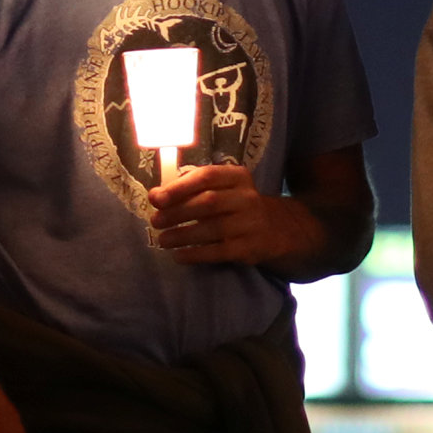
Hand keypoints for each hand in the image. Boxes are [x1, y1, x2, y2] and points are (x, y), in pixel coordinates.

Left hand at [148, 164, 319, 266]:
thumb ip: (192, 188)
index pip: (207, 176)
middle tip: (155, 221)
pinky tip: (179, 255)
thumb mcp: (223, 189)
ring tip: (162, 240)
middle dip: (177, 212)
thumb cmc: (237, 205)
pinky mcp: (249, 248)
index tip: (156, 198)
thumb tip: (155, 196)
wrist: (277, 229)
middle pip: (208, 203)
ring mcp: (250, 224)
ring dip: (182, 235)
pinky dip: (195, 254)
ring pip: (211, 229)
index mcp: (238, 177)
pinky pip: (217, 252)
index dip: (180, 187)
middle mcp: (247, 198)